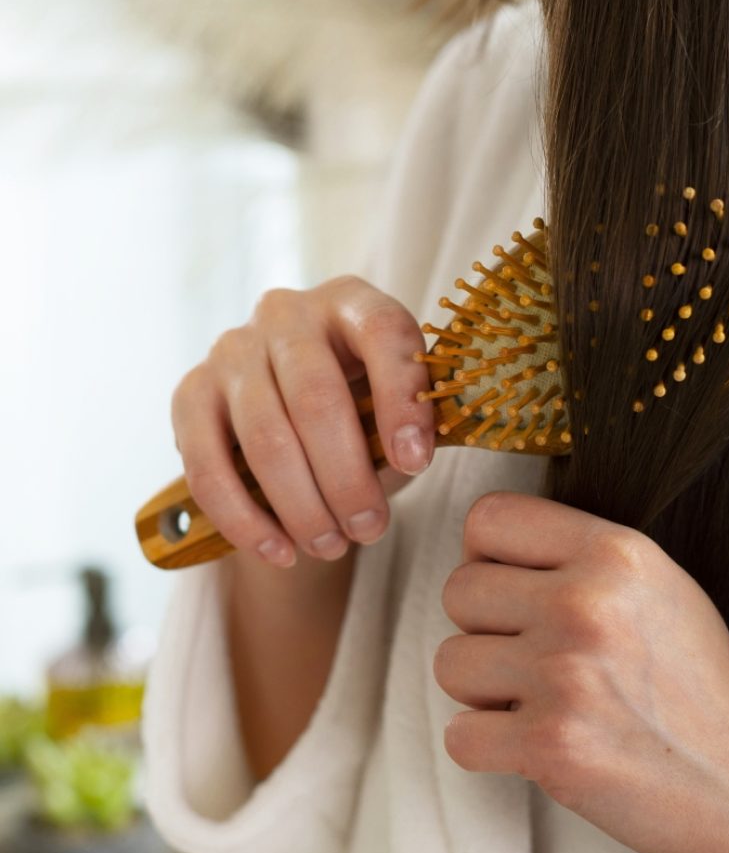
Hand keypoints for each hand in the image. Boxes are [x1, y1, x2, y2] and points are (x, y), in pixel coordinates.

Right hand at [170, 275, 435, 568]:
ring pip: (265, 438)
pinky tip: (279, 551)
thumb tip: (409, 457)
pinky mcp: (189, 392)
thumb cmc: (363, 405)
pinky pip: (208, 465)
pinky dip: (245, 519)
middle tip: (370, 529)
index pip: (384, 334)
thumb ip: (409, 422)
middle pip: (317, 399)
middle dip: (347, 477)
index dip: (402, 400)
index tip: (415, 464)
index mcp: (352, 301)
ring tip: (332, 546)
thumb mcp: (396, 403)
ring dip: (301, 506)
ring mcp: (232, 349)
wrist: (291, 411)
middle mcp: (287, 313)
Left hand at [434, 491, 728, 852]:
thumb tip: (486, 550)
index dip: (486, 556)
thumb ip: (580, 556)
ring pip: (449, 662)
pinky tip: (536, 744)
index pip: (488, 519)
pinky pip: (459, 736)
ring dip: (482, 690)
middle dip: (485, 628)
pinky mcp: (550, 746)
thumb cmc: (698, 684)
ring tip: (538, 701)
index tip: (511, 589)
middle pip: (459, 590)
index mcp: (614, 552)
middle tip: (530, 656)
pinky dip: (488, 748)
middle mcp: (586, 603)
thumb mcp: (658, 584)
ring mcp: (565, 675)